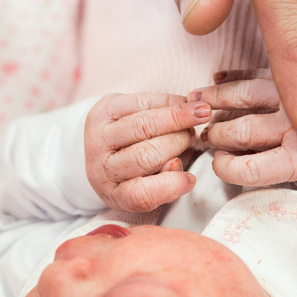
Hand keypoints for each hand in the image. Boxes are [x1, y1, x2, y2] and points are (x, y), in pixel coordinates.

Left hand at [85, 93, 211, 212]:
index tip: (190, 179)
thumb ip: (165, 184)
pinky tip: (182, 102)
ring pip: (143, 125)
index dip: (169, 187)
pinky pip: (140, 102)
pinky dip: (167, 101)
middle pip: (145, 155)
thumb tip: (175, 163)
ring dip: (178, 117)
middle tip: (193, 135)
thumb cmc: (138, 171)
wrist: (106, 146)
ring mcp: (97, 136)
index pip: (140, 195)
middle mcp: (101, 167)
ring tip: (198, 114)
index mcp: (115, 193)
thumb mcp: (150, 187)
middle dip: (178, 142)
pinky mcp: (102, 109)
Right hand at [191, 69, 296, 186]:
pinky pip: (253, 73)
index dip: (227, 168)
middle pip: (243, 132)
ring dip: (213, 100)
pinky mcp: (292, 77)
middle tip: (205, 135)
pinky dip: (231, 76)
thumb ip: (259, 165)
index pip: (252, 169)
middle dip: (216, 135)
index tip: (218, 163)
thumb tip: (220, 156)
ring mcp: (296, 97)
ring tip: (195, 102)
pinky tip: (215, 80)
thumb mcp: (290, 171)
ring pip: (243, 96)